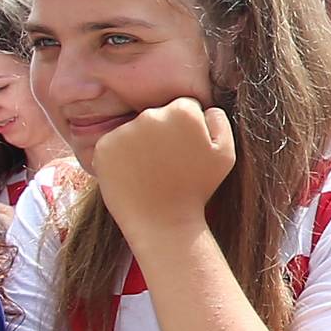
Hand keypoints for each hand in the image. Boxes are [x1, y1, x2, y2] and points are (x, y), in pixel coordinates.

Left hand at [92, 101, 233, 250]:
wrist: (164, 223)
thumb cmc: (197, 190)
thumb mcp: (226, 154)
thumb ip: (219, 120)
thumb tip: (204, 108)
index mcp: (182, 111)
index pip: (183, 107)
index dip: (188, 131)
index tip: (185, 153)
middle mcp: (150, 115)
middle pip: (157, 116)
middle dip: (163, 135)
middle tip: (168, 165)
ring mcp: (124, 131)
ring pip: (134, 130)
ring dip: (141, 145)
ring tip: (151, 173)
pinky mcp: (104, 147)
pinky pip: (114, 144)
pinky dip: (121, 157)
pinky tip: (134, 176)